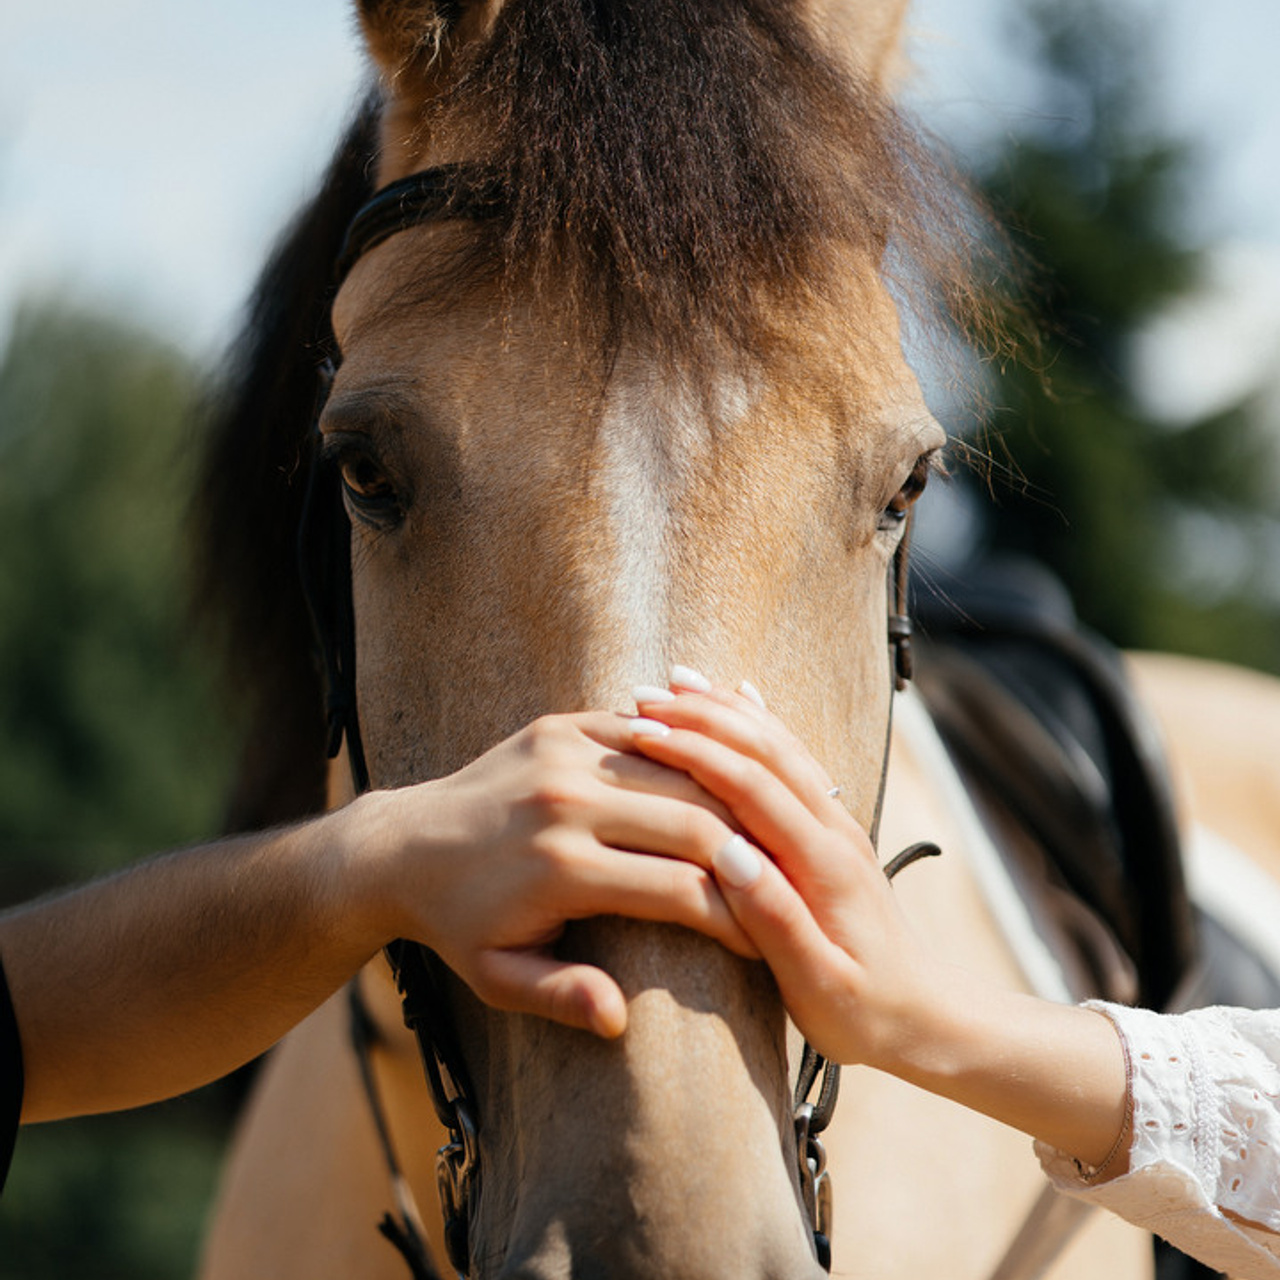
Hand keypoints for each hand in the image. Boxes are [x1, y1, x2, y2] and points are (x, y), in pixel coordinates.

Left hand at [348, 712, 753, 1038]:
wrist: (402, 847)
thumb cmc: (458, 925)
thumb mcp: (498, 978)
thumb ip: (559, 997)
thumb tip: (618, 1017)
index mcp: (561, 870)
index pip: (681, 891)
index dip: (738, 918)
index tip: (774, 940)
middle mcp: (566, 803)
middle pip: (694, 821)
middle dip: (749, 853)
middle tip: (790, 878)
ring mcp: (563, 753)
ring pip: (678, 769)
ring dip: (728, 798)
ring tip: (769, 829)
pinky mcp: (559, 725)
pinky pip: (642, 733)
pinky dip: (685, 755)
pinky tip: (719, 775)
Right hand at [627, 675, 932, 1067]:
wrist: (931, 1018)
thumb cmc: (867, 1015)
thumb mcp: (818, 986)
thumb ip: (776, 921)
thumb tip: (729, 860)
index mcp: (824, 866)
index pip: (753, 787)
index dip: (697, 754)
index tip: (644, 732)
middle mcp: (833, 831)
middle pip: (765, 750)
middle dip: (703, 717)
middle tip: (642, 698)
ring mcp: (837, 824)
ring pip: (779, 745)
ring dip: (726, 710)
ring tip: (674, 684)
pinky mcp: (832, 829)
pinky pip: (791, 758)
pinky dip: (758, 722)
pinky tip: (736, 698)